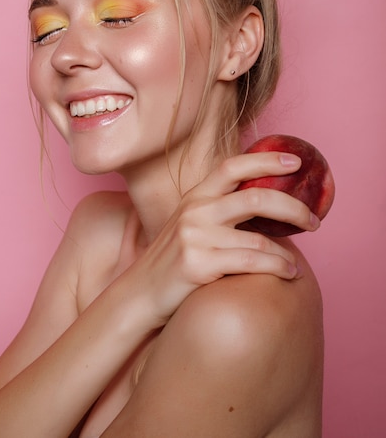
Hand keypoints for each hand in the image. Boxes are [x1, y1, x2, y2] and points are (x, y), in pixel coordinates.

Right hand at [124, 151, 314, 325]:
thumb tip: (268, 207)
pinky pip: (251, 263)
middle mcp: (195, 210)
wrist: (141, 293)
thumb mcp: (192, 225)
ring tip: (297, 261)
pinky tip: (288, 272)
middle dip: (293, 207)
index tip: (295, 162)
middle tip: (314, 220)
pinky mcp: (198, 264)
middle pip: (255, 197)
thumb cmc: (174, 260)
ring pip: (259, 238)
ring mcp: (195, 236)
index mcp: (195, 196)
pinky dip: (277, 267)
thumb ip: (220, 211)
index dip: (266, 160)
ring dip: (287, 251)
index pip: (232, 166)